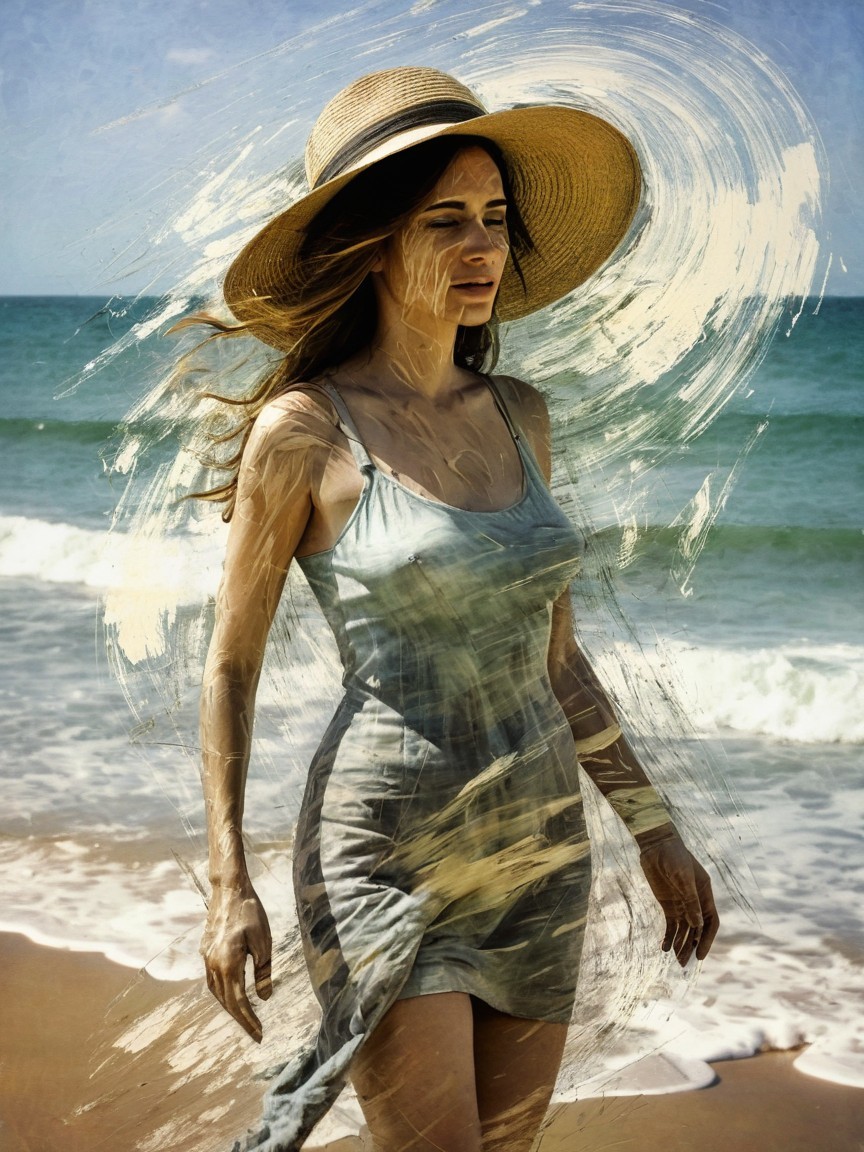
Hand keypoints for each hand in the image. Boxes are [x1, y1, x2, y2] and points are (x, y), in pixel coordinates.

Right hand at [200, 880, 272, 1040]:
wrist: (229, 888)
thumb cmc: (251, 911)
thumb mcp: (264, 941)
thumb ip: (263, 971)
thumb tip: (264, 998)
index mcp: (228, 963)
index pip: (238, 1001)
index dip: (249, 1020)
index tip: (259, 1035)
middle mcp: (213, 964)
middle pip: (225, 1001)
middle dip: (240, 1019)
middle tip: (255, 1033)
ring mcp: (206, 957)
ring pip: (216, 992)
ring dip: (230, 1007)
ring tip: (246, 1018)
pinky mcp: (205, 950)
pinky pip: (212, 980)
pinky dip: (223, 992)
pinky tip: (232, 994)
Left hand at [638, 834, 718, 965]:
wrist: (656, 845)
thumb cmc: (673, 857)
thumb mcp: (682, 878)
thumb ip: (690, 901)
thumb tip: (697, 926)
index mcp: (704, 894)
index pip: (711, 922)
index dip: (706, 939)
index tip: (699, 955)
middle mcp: (695, 902)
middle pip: (697, 930)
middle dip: (692, 947)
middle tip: (684, 964)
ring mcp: (681, 903)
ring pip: (684, 930)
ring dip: (681, 945)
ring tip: (676, 961)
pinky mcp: (668, 904)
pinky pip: (671, 925)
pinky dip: (669, 936)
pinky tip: (665, 948)